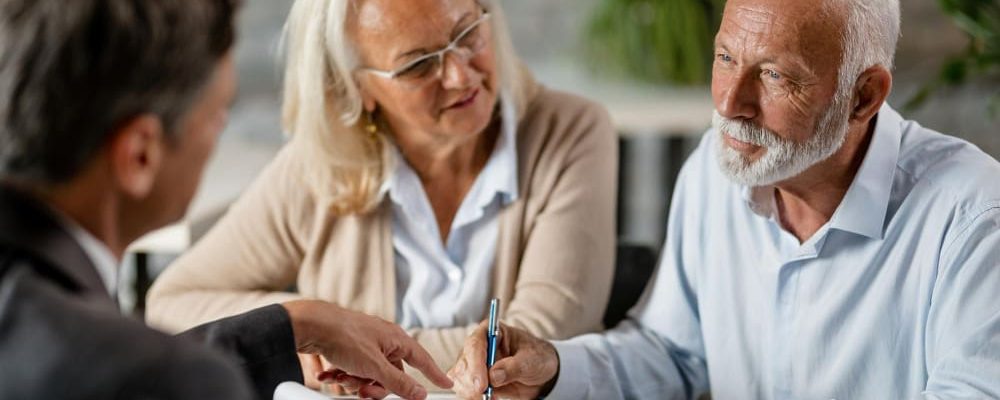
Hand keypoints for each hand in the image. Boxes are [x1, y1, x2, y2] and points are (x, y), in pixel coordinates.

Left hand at [283, 300, 452, 399]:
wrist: (310, 325)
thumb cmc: (343, 337)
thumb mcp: (374, 366)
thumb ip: (399, 382)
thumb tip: (420, 393)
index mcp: (396, 339)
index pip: (422, 359)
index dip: (435, 373)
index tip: (447, 385)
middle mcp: (383, 340)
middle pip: (391, 374)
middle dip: (376, 386)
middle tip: (363, 390)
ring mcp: (365, 344)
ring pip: (370, 374)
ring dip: (355, 381)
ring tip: (341, 377)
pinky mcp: (348, 348)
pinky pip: (353, 369)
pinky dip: (342, 375)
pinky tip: (329, 374)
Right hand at [448, 322, 559, 399]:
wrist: (541, 374)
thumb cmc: (537, 358)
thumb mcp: (532, 360)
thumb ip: (513, 366)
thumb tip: (493, 375)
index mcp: (491, 331)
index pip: (476, 344)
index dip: (476, 364)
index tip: (482, 383)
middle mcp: (479, 346)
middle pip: (464, 362)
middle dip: (471, 381)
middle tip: (484, 393)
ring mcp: (474, 363)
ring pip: (459, 377)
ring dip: (470, 390)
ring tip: (488, 397)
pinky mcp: (473, 379)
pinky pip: (463, 388)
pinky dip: (470, 396)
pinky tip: (484, 398)